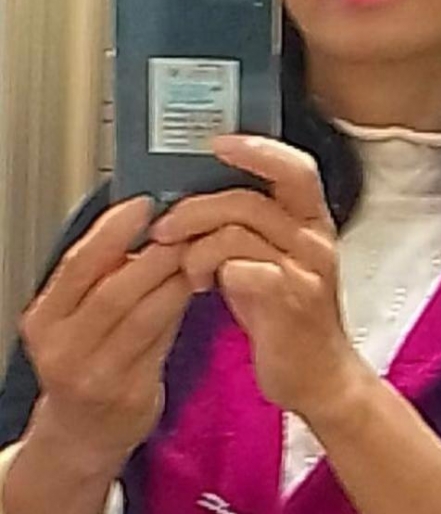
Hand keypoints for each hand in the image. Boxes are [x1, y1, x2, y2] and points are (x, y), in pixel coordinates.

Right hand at [19, 197, 192, 467]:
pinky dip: (181, 308)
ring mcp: (95, 377)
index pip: (78, 266)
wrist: (83, 432)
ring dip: (177, 279)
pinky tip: (198, 287)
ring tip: (199, 254)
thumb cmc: (89, 358)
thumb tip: (148, 219)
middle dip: (157, 255)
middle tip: (188, 228)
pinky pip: (163, 341)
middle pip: (114, 291)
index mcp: (45, 319)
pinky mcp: (130, 395)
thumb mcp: (78, 315)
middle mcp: (62, 350)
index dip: (112, 230)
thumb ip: (105, 273)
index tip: (144, 203)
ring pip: (144, 316)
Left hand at [149, 136, 372, 423]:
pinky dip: (212, 273)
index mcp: (312, 220)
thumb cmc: (286, 313)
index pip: (295, 168)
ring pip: (237, 232)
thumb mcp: (273, 257)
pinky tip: (202, 287)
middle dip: (196, 208)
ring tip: (186, 268)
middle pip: (249, 199)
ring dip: (196, 247)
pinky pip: (240, 271)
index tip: (218, 143)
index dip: (258, 149)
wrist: (318, 374)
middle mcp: (315, 239)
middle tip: (166, 226)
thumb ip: (247, 225)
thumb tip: (197, 196)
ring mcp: (306, 270)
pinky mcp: (292, 303)